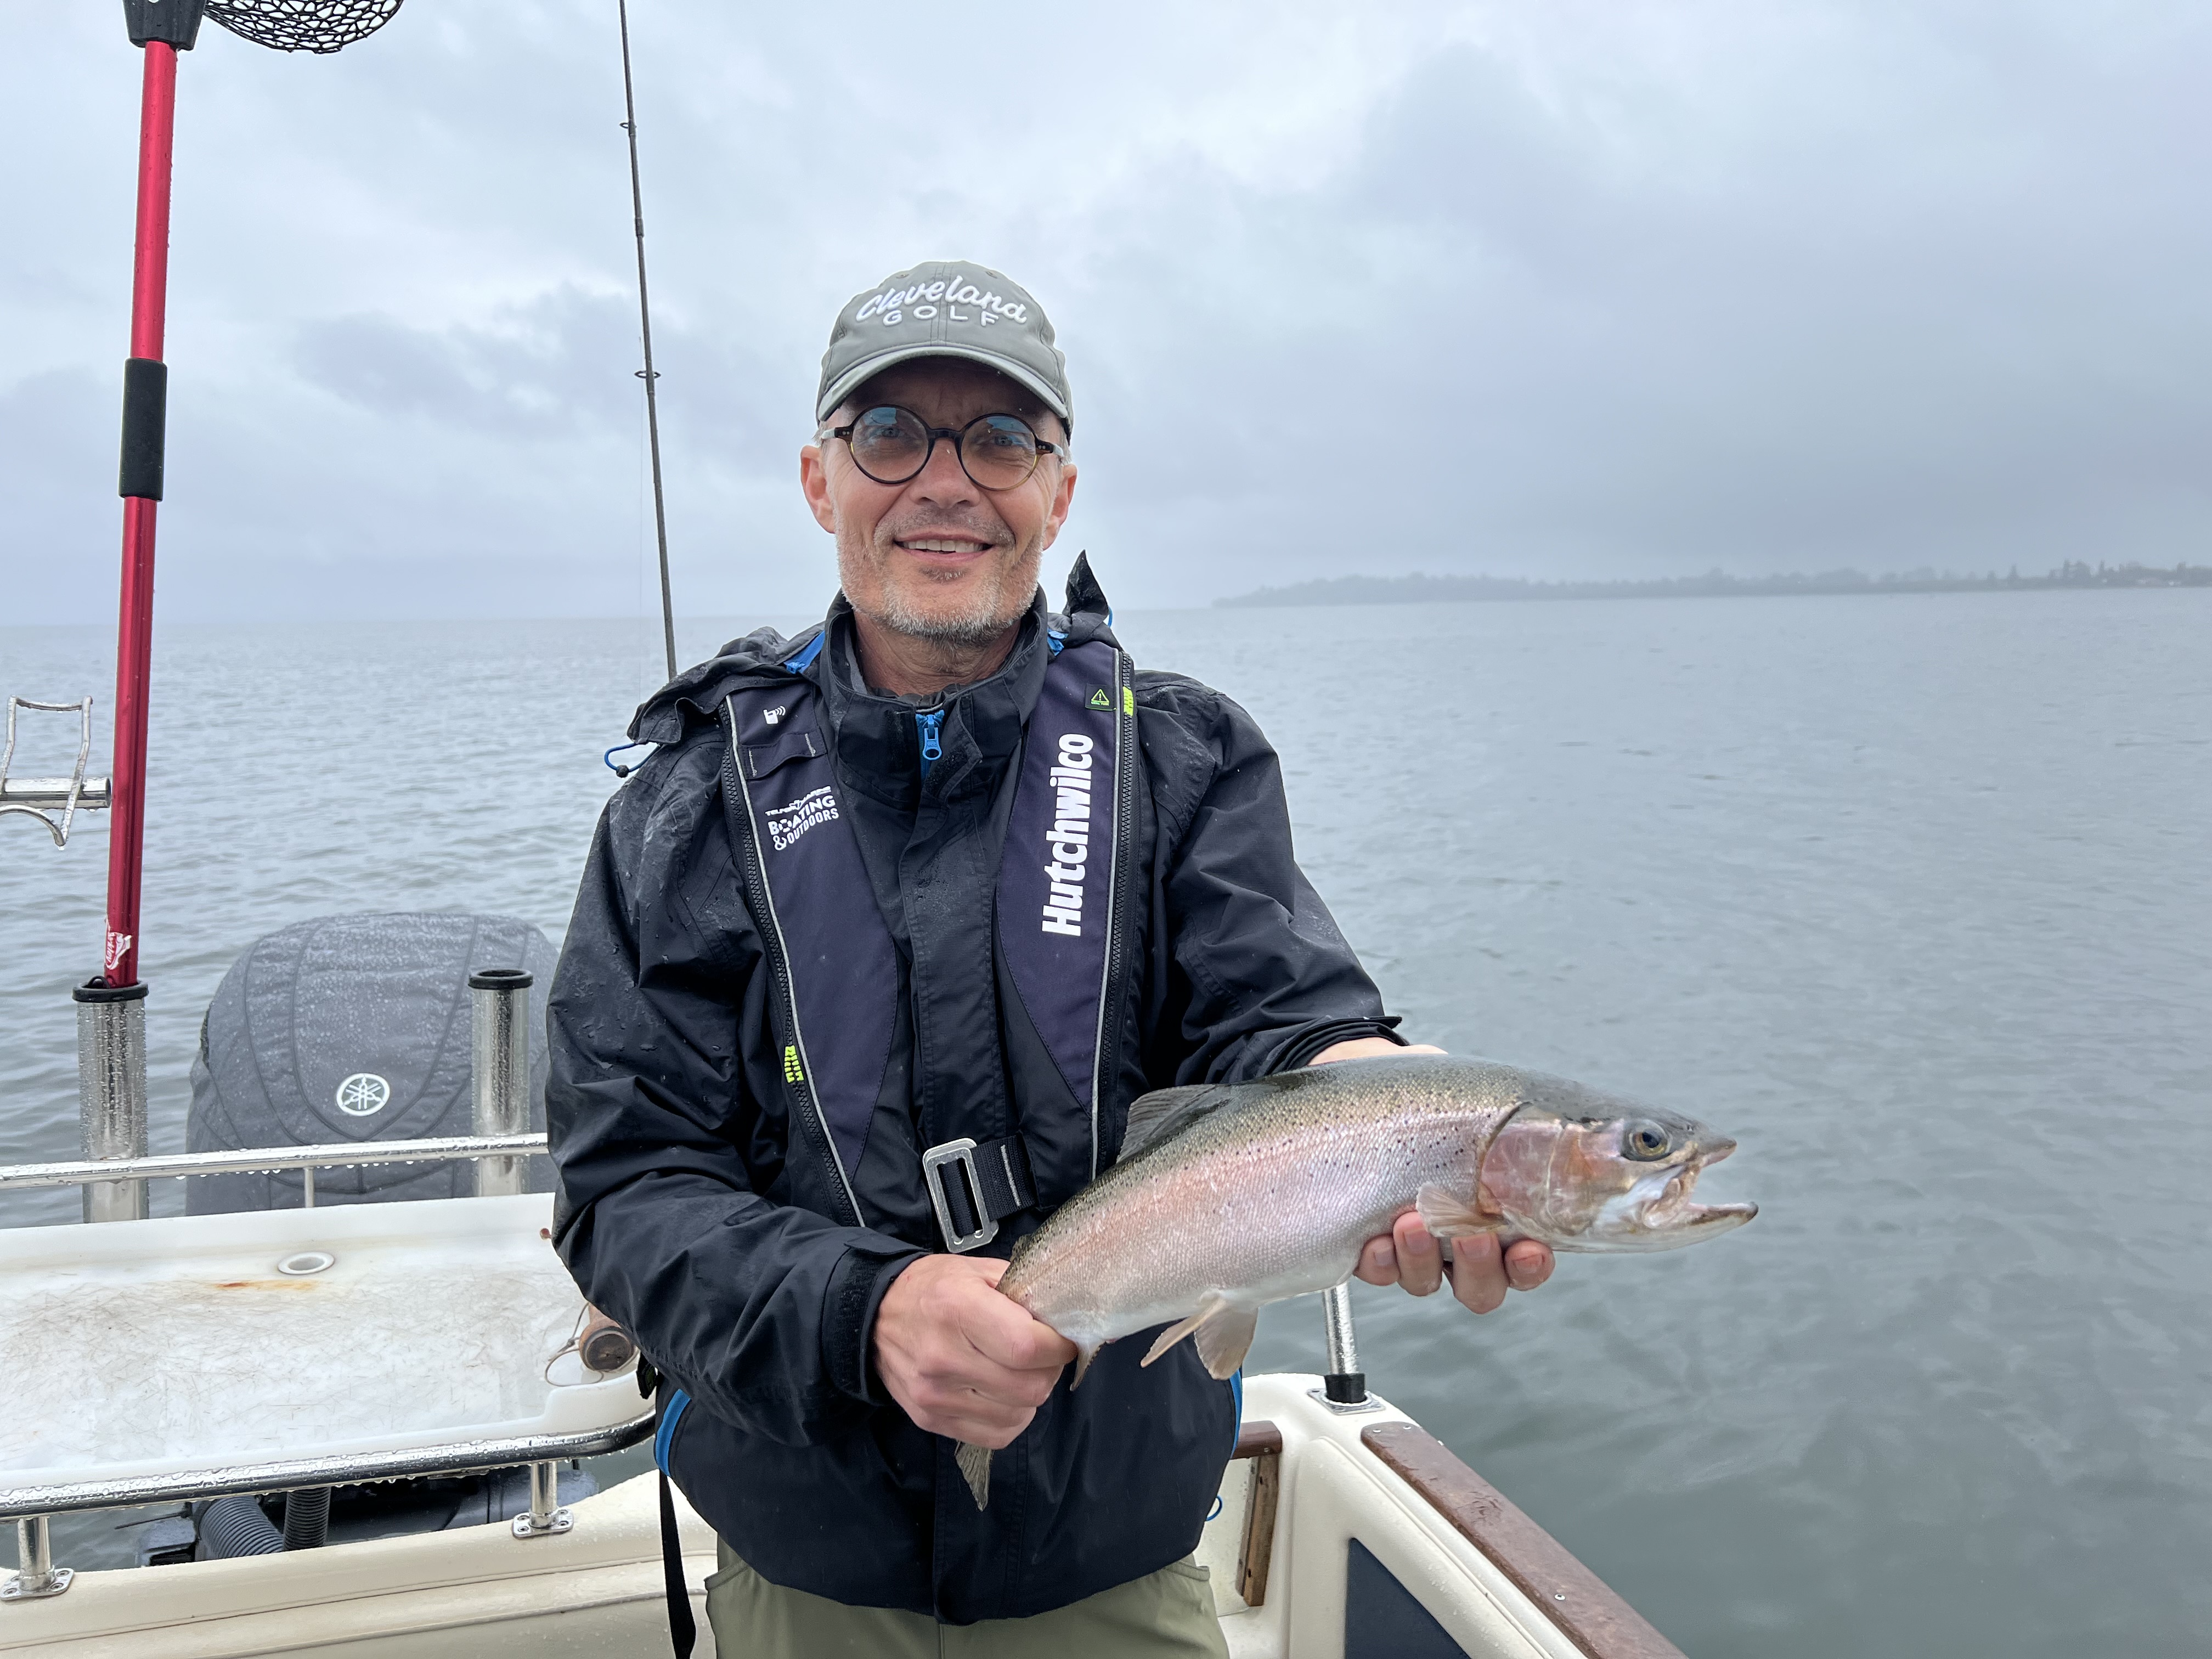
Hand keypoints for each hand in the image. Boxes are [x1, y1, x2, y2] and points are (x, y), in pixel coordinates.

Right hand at [873, 1253, 1077, 1448]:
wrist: (873, 1318)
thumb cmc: (934, 1288)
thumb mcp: (978, 1270)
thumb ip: (1023, 1291)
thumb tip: (1068, 1318)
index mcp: (958, 1308)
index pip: (1028, 1346)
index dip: (1058, 1346)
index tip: (1062, 1337)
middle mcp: (944, 1356)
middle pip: (1029, 1387)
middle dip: (1048, 1370)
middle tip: (1042, 1354)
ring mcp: (935, 1394)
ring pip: (1018, 1414)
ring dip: (1030, 1394)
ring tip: (1018, 1371)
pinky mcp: (931, 1419)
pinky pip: (997, 1434)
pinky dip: (1011, 1417)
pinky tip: (1001, 1393)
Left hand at [1314, 1042, 1555, 1312]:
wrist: (1383, 1096)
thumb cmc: (1443, 1109)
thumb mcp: (1487, 1111)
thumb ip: (1531, 1130)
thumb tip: (1593, 1151)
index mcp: (1499, 1222)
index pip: (1525, 1265)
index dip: (1530, 1267)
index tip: (1529, 1251)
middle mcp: (1458, 1249)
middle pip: (1480, 1288)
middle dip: (1479, 1268)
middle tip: (1472, 1237)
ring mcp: (1415, 1252)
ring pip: (1426, 1282)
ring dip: (1422, 1260)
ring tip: (1412, 1223)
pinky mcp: (1373, 1248)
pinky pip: (1378, 1272)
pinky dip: (1380, 1263)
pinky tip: (1376, 1242)